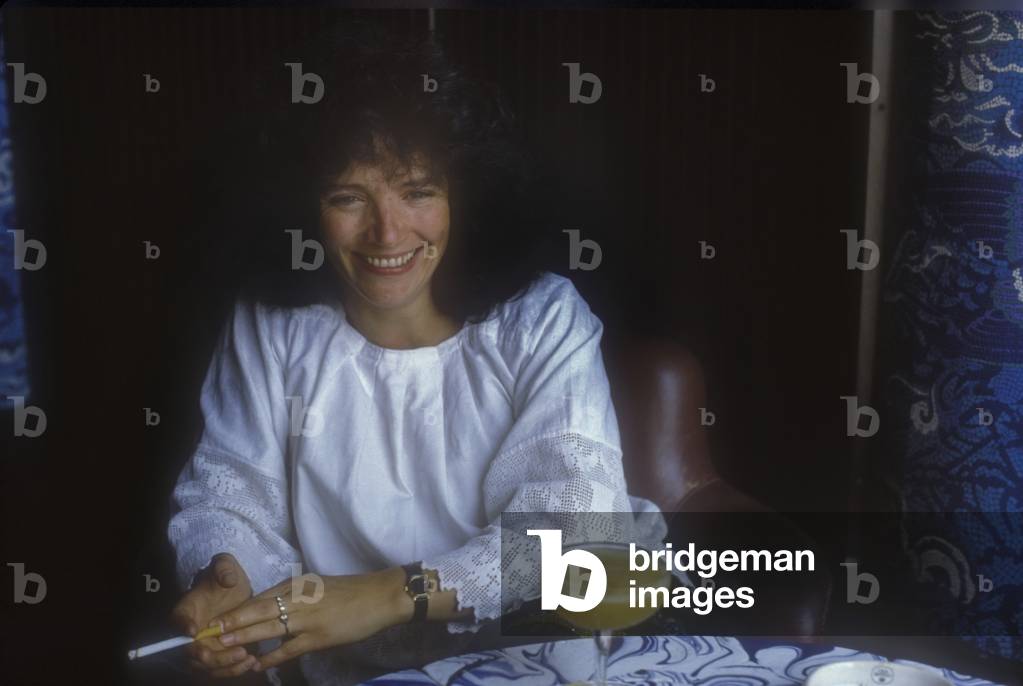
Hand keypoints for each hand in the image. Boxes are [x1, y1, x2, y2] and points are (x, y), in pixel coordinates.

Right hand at [170, 553, 258, 677]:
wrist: (236, 593)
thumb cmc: (226, 578)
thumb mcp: (226, 565)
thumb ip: (224, 568)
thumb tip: (228, 579)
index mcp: (186, 609)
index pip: (177, 620)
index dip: (181, 627)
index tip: (193, 631)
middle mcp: (189, 633)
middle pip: (190, 652)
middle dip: (209, 656)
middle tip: (232, 651)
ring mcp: (201, 647)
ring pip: (205, 666)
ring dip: (224, 666)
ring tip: (246, 657)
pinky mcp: (215, 656)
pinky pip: (219, 670)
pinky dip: (233, 669)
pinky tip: (251, 661)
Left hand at [210, 567, 410, 671]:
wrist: (379, 596)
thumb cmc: (348, 593)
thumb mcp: (315, 588)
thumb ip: (292, 598)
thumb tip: (267, 611)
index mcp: (294, 585)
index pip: (256, 599)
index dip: (232, 612)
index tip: (211, 623)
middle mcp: (296, 598)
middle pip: (255, 610)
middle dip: (228, 623)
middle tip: (204, 634)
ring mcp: (306, 618)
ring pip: (267, 627)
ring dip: (242, 638)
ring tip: (221, 646)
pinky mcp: (318, 636)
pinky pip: (288, 648)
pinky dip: (272, 658)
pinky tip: (257, 665)